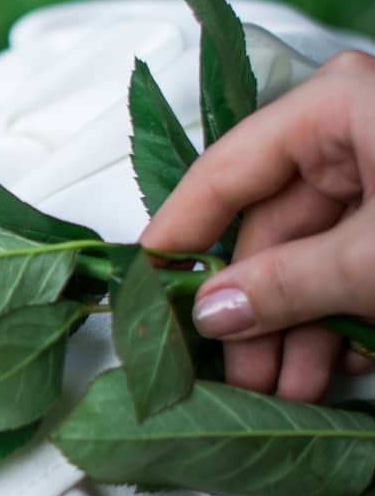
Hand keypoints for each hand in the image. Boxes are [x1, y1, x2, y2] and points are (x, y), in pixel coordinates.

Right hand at [140, 50, 374, 403]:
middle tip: (237, 375)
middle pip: (270, 227)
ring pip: (312, 254)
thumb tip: (214, 314)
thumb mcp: (374, 257)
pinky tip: (338, 366)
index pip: (224, 173)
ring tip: (291, 390)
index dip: (179, 236)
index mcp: (335, 106)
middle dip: (258, 313)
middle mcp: (353, 128)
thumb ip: (287, 286)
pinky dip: (343, 315)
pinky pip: (353, 260)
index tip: (143, 287)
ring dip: (299, 330)